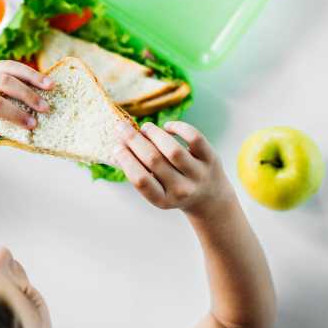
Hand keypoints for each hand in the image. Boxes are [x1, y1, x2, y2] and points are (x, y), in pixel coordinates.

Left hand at [0, 60, 54, 131]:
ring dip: (31, 76)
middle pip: (3, 82)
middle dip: (27, 95)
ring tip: (50, 86)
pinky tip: (40, 80)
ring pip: (7, 67)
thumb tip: (21, 133)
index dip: (15, 115)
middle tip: (45, 108)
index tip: (31, 125)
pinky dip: (25, 71)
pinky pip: (6, 65)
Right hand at [114, 121, 234, 213]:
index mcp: (163, 200)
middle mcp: (182, 189)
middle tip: (121, 126)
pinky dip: (178, 127)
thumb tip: (121, 141)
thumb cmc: (174, 189)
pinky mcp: (211, 159)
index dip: (126, 160)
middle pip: (154, 160)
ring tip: (145, 127)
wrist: (210, 198)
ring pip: (173, 149)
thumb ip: (142, 171)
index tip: (116, 146)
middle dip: (134, 140)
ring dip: (154, 134)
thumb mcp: (158, 191)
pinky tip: (168, 127)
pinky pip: (194, 138)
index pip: (141, 180)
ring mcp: (198, 174)